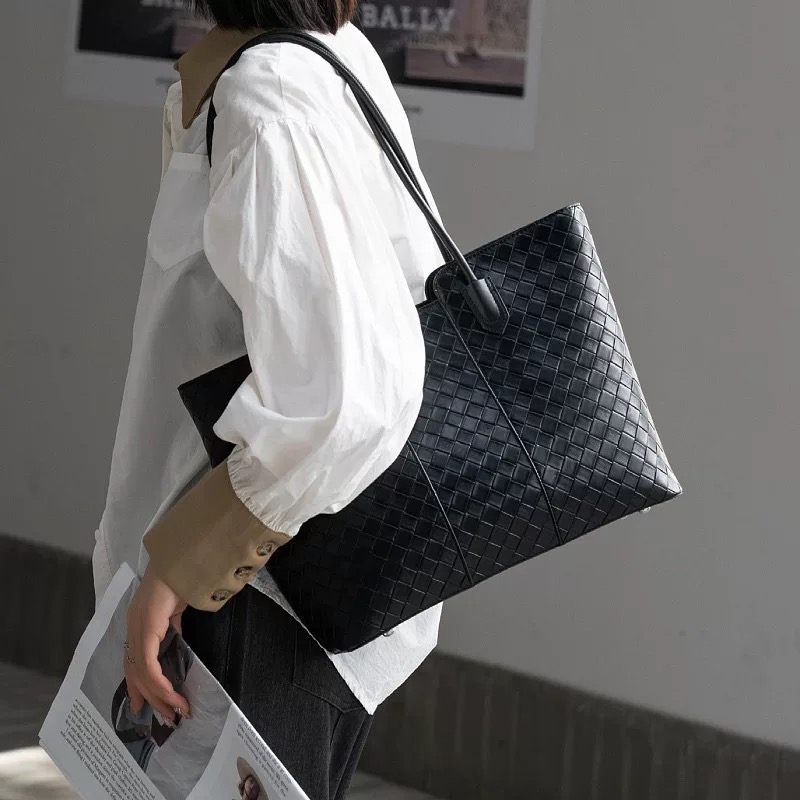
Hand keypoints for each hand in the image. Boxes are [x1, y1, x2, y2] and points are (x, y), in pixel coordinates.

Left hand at [125, 564, 190, 723]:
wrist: (184, 559)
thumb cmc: (183, 579)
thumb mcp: (177, 611)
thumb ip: (174, 629)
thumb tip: (178, 647)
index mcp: (139, 623)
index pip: (134, 662)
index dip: (138, 686)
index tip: (143, 707)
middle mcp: (133, 628)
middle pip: (135, 673)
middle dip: (150, 698)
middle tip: (166, 717)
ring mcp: (138, 628)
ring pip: (141, 673)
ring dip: (159, 695)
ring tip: (175, 710)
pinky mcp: (146, 628)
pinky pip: (149, 664)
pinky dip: (160, 682)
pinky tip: (171, 693)